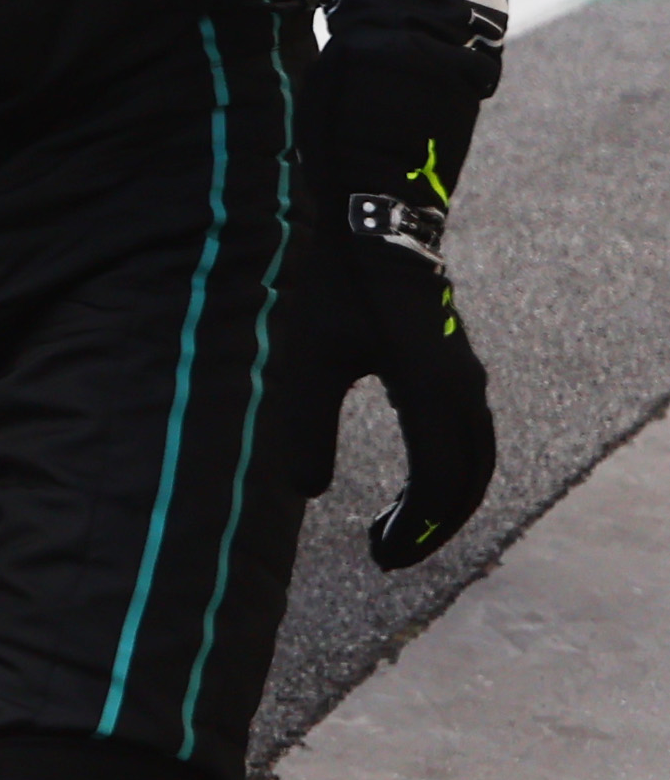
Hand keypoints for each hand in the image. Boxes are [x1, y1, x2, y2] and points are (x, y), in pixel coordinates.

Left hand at [330, 186, 494, 566]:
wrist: (369, 221)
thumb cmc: (332, 284)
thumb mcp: (308, 357)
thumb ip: (306, 425)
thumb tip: (305, 492)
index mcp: (434, 394)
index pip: (439, 488)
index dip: (414, 533)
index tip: (378, 559)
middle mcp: (463, 390)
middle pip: (467, 483)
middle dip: (432, 527)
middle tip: (385, 555)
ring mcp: (466, 377)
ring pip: (474, 461)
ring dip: (443, 502)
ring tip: (396, 529)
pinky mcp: (455, 367)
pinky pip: (468, 436)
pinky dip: (448, 471)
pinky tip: (410, 483)